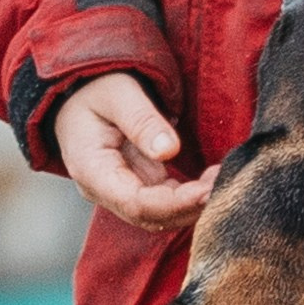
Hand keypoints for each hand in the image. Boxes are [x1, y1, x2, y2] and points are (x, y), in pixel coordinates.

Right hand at [53, 75, 216, 231]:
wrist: (76, 92)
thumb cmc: (94, 88)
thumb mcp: (118, 94)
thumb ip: (142, 121)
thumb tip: (169, 151)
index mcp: (91, 170)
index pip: (135, 203)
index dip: (175, 203)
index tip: (208, 190)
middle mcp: (103, 189)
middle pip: (151, 216)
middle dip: (190, 206)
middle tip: (226, 183)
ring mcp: (120, 190)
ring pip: (160, 214)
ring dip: (193, 205)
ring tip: (224, 180)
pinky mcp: (136, 184)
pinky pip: (164, 201)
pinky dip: (189, 196)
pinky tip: (212, 181)